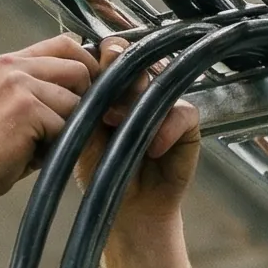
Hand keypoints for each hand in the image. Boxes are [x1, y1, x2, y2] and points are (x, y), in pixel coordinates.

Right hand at [0, 35, 96, 204]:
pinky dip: (54, 146)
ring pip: (76, 102)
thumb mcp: (9, 105)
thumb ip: (40, 90)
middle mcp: (13, 67)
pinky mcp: (27, 109)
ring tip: (38, 144)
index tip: (87, 92)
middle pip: (79, 68)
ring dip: (66, 128)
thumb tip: (89, 87)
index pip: (65, 44)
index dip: (85, 65)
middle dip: (84, 99)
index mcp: (9, 63)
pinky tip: (29, 154)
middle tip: (65, 125)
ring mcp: (19, 86)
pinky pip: (65, 126)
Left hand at [75, 42, 200, 231]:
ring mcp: (162, 104)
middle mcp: (137, 92)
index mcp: (109, 90)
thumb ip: (84, 113)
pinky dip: (166, 128)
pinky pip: (181, 112)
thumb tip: (82, 86)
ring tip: (116, 121)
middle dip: (119, 68)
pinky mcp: (185, 123)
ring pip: (158, 81)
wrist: (128, 209)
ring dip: (138, 98)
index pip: (108, 58)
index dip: (100, 59)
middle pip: (135, 61)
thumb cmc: (103, 174)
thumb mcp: (84, 142)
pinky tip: (151, 147)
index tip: (88, 70)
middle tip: (104, 81)